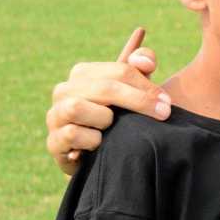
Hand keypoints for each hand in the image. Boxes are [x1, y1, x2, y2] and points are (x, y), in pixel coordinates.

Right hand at [46, 28, 170, 175]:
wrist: (100, 157)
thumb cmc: (119, 119)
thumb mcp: (132, 92)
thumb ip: (141, 69)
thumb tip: (147, 62)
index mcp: (83, 73)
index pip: (120, 70)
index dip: (146, 85)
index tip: (166, 100)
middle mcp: (64, 91)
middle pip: (103, 88)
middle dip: (137, 101)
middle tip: (163, 113)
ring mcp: (55, 115)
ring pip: (77, 107)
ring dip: (104, 119)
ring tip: (111, 128)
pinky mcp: (53, 141)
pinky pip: (71, 134)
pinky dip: (91, 140)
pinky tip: (99, 145)